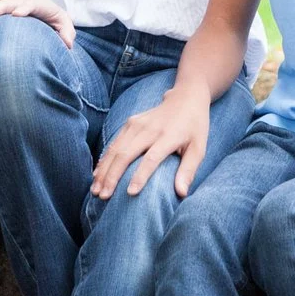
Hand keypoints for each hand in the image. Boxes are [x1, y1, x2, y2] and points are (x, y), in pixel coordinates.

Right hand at [0, 0, 75, 47]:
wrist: (33, 2)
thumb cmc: (50, 15)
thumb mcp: (62, 21)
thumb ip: (66, 32)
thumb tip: (67, 45)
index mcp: (35, 4)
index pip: (29, 3)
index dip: (23, 8)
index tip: (16, 14)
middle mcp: (17, 3)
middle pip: (4, 5)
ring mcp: (5, 6)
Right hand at [93, 89, 212, 198]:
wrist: (185, 99)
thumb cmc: (194, 128)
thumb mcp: (199, 148)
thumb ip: (189, 170)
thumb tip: (181, 194)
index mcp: (168, 136)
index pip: (151, 158)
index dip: (140, 176)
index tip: (130, 193)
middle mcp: (150, 129)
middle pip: (126, 154)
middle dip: (112, 176)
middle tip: (103, 196)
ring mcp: (137, 124)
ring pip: (115, 149)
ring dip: (104, 170)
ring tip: (95, 190)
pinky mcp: (130, 122)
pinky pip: (114, 143)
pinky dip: (104, 160)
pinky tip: (97, 174)